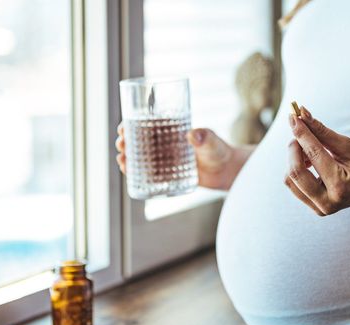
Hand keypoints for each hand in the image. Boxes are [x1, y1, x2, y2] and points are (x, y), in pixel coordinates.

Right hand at [115, 124, 248, 189]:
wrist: (227, 171)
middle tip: (122, 145)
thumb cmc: (220, 151)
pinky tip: (129, 174)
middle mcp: (165, 144)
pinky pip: (148, 173)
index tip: (123, 128)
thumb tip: (194, 135)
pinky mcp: (169, 174)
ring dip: (127, 158)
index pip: (146, 125)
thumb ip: (206, 137)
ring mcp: (166, 160)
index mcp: (171, 131)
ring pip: (140, 158)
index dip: (131, 125)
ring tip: (122, 161)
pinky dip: (137, 173)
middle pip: (138, 141)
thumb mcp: (212, 142)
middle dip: (125, 142)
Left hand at [285, 106, 349, 215]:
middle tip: (302, 131)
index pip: (313, 155)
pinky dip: (297, 169)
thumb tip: (302, 114)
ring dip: (294, 159)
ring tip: (310, 149)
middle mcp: (328, 203)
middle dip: (294, 147)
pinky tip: (310, 161)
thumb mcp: (349, 145)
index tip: (293, 116)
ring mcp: (321, 209)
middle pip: (294, 172)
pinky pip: (295, 186)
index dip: (301, 133)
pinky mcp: (316, 208)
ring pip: (290, 179)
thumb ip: (322, 132)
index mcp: (340, 187)